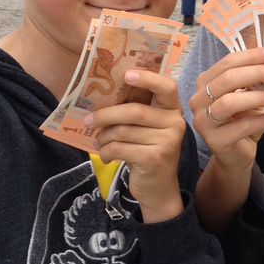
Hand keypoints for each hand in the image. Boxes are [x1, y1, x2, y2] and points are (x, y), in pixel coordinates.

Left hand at [85, 69, 187, 222]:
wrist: (159, 188)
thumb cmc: (148, 151)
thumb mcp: (148, 129)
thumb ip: (136, 112)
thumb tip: (102, 96)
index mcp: (173, 110)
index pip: (167, 87)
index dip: (147, 78)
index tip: (126, 75)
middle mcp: (175, 123)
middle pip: (134, 111)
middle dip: (106, 114)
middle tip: (88, 120)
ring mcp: (167, 142)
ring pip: (123, 131)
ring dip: (104, 137)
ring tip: (99, 141)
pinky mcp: (154, 158)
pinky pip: (119, 148)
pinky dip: (106, 152)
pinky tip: (106, 155)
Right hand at [190, 46, 263, 174]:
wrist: (236, 155)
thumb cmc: (243, 120)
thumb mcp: (247, 94)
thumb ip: (255, 78)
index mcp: (205, 82)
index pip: (227, 62)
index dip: (252, 56)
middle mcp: (198, 99)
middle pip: (227, 79)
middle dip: (258, 72)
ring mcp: (203, 121)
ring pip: (230, 102)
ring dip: (260, 97)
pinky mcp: (215, 141)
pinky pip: (242, 126)